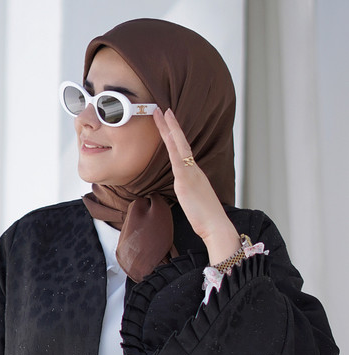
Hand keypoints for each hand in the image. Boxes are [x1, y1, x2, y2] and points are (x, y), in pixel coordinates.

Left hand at [153, 107, 239, 264]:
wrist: (216, 225)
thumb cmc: (206, 217)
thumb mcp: (194, 200)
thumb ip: (188, 190)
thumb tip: (183, 189)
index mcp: (195, 174)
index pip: (183, 150)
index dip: (175, 134)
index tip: (169, 120)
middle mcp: (193, 170)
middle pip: (180, 142)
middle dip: (170, 125)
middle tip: (161, 109)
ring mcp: (190, 174)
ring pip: (177, 147)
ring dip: (168, 129)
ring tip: (160, 114)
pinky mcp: (185, 182)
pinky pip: (177, 160)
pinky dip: (172, 145)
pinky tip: (167, 134)